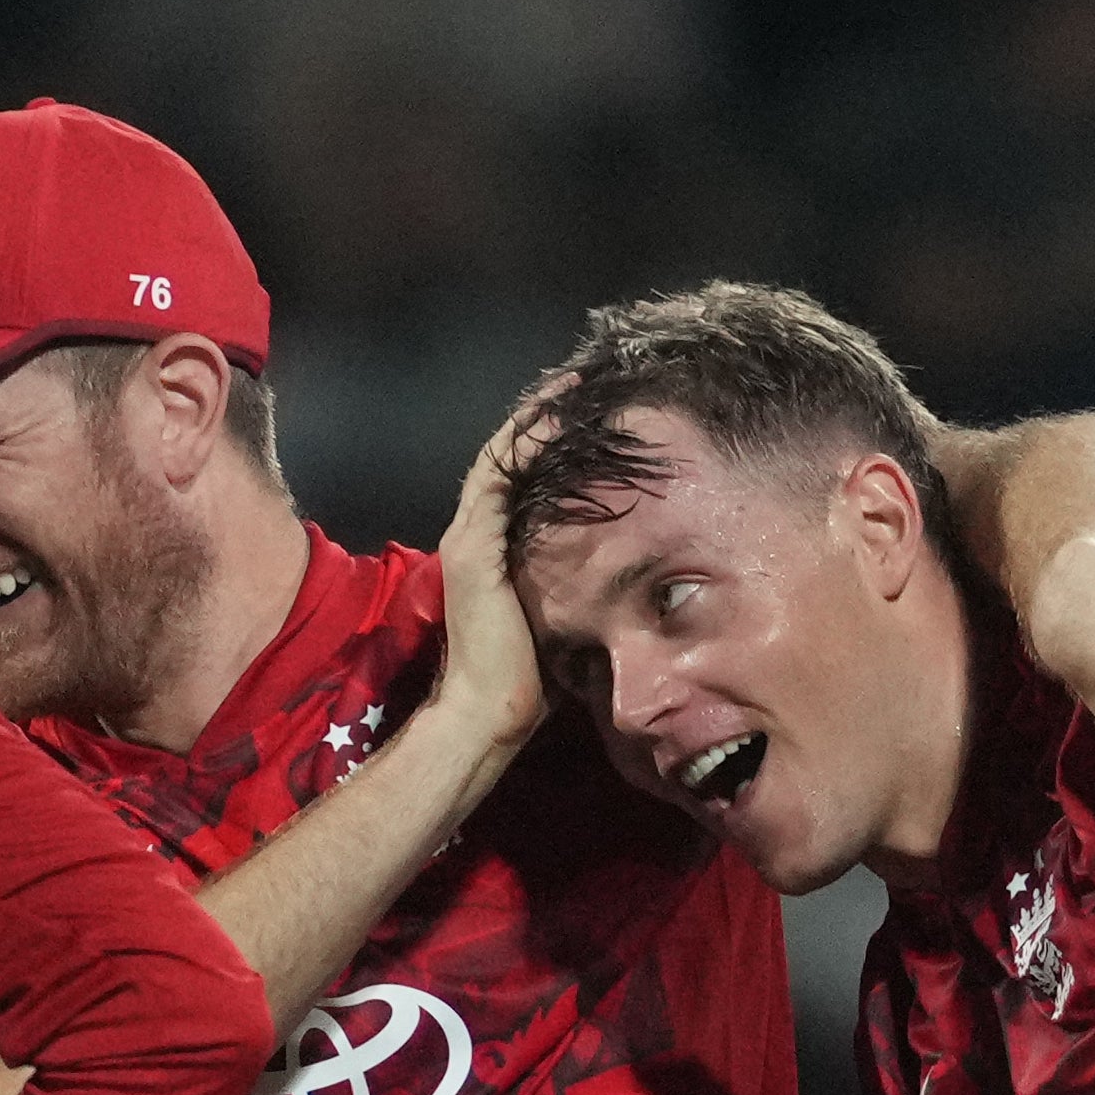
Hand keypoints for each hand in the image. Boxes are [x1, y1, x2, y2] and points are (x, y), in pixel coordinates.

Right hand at [431, 413, 552, 758]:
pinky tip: (553, 420)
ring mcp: (468, 537)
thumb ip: (576, 580)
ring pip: (499, 458)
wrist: (492, 709)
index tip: (585, 416)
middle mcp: (473, 534)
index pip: (515, 479)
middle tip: (579, 384)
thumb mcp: (561, 610)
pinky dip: (523, 446)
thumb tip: (627, 568)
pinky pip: (496, 479)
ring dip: (534, 420)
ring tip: (570, 387)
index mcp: (491, 548)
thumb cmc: (531, 675)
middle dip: (541, 417)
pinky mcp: (472, 547)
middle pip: (505, 458)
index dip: (545, 444)